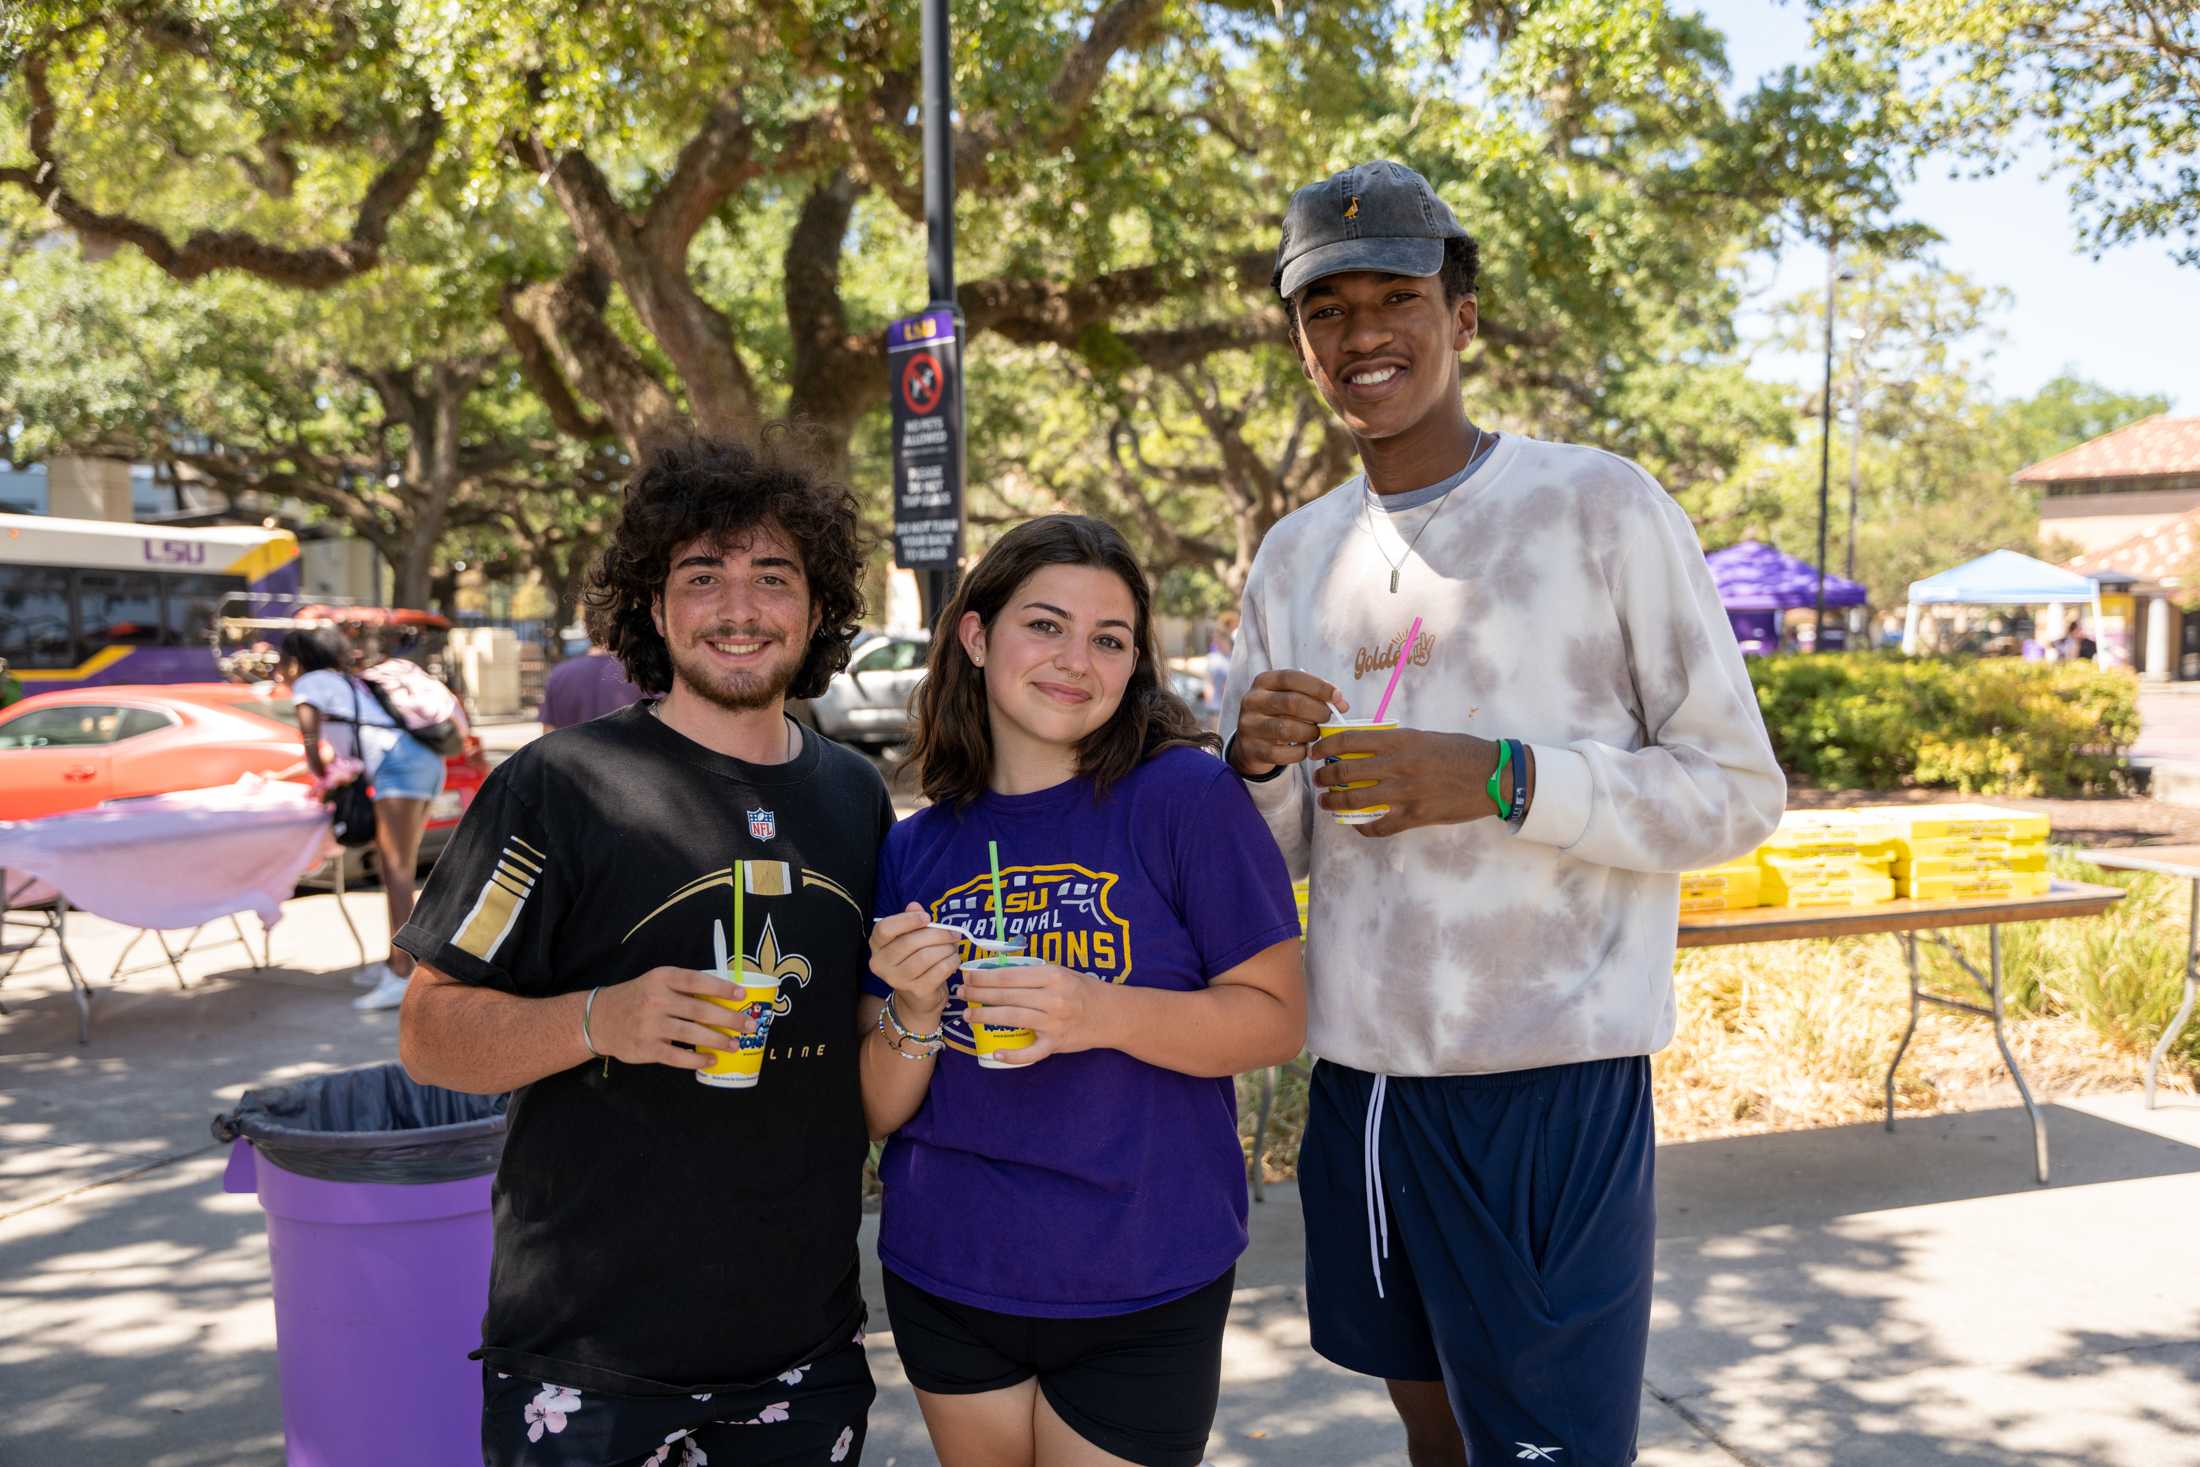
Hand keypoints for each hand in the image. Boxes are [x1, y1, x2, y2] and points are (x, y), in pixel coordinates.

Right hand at [587, 965, 756, 1071]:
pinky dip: (697, 1060)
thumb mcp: (655, 982)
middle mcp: (656, 1000)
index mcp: (661, 978)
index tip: (742, 995)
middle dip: (729, 1018)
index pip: (697, 980)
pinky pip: (678, 1056)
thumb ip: (683, 987)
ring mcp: (650, 1025)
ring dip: (718, 1040)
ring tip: (735, 1044)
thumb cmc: (637, 998)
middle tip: (749, 1025)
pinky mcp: (646, 1048)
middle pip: (700, 1009)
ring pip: (692, 1034)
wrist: (599, 1019)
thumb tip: (723, 996)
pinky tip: (711, 1060)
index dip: (722, 987)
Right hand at [869, 903, 960, 1029]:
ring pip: (926, 956)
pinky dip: (951, 961)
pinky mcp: (916, 990)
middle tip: (953, 933)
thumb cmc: (914, 962)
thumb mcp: (910, 939)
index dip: (907, 920)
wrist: (918, 999)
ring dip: (946, 948)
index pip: (884, 929)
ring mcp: (897, 980)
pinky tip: (954, 959)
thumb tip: (915, 906)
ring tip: (953, 947)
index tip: (927, 917)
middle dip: (937, 934)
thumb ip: (911, 921)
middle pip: (910, 942)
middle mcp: (881, 964)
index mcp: (877, 947)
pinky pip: (939, 970)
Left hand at [955, 961, 1108, 1065]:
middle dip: (979, 994)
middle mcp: (1053, 998)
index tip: (968, 976)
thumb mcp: (1062, 972)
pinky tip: (994, 1052)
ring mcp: (1054, 1022)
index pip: (1010, 975)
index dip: (985, 976)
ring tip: (968, 1016)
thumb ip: (1034, 973)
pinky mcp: (1056, 1044)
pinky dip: (1013, 1055)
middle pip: (1007, 995)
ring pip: (1013, 1018)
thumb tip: (998, 971)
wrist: (1111, 1014)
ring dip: (986, 1016)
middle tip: (961, 994)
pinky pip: (1031, 1052)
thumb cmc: (1083, 990)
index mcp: (1053, 976)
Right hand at [1229, 669, 1348, 777]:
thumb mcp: (1290, 698)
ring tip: (1316, 733)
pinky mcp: (1252, 749)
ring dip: (1309, 732)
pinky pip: (1282, 753)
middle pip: (1291, 702)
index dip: (1318, 686)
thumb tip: (1342, 705)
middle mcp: (1252, 701)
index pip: (1292, 677)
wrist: (1251, 743)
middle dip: (1317, 711)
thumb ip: (1314, 697)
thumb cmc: (1279, 715)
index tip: (1338, 697)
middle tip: (1328, 718)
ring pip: (1287, 729)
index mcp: (1264, 681)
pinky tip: (1304, 749)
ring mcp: (1249, 726)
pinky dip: (1299, 752)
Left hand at [1310, 726, 1507, 837]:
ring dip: (1335, 803)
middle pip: (1346, 771)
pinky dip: (1363, 827)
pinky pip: (1379, 826)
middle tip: (1320, 779)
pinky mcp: (1415, 816)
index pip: (1350, 740)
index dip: (1326, 746)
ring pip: (1356, 800)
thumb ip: (1397, 742)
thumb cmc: (1461, 752)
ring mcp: (1406, 793)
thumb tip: (1367, 747)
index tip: (1315, 751)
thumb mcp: (1426, 737)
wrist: (1493, 776)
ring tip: (1328, 802)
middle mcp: (1399, 766)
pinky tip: (1357, 824)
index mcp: (1401, 741)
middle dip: (1325, 776)